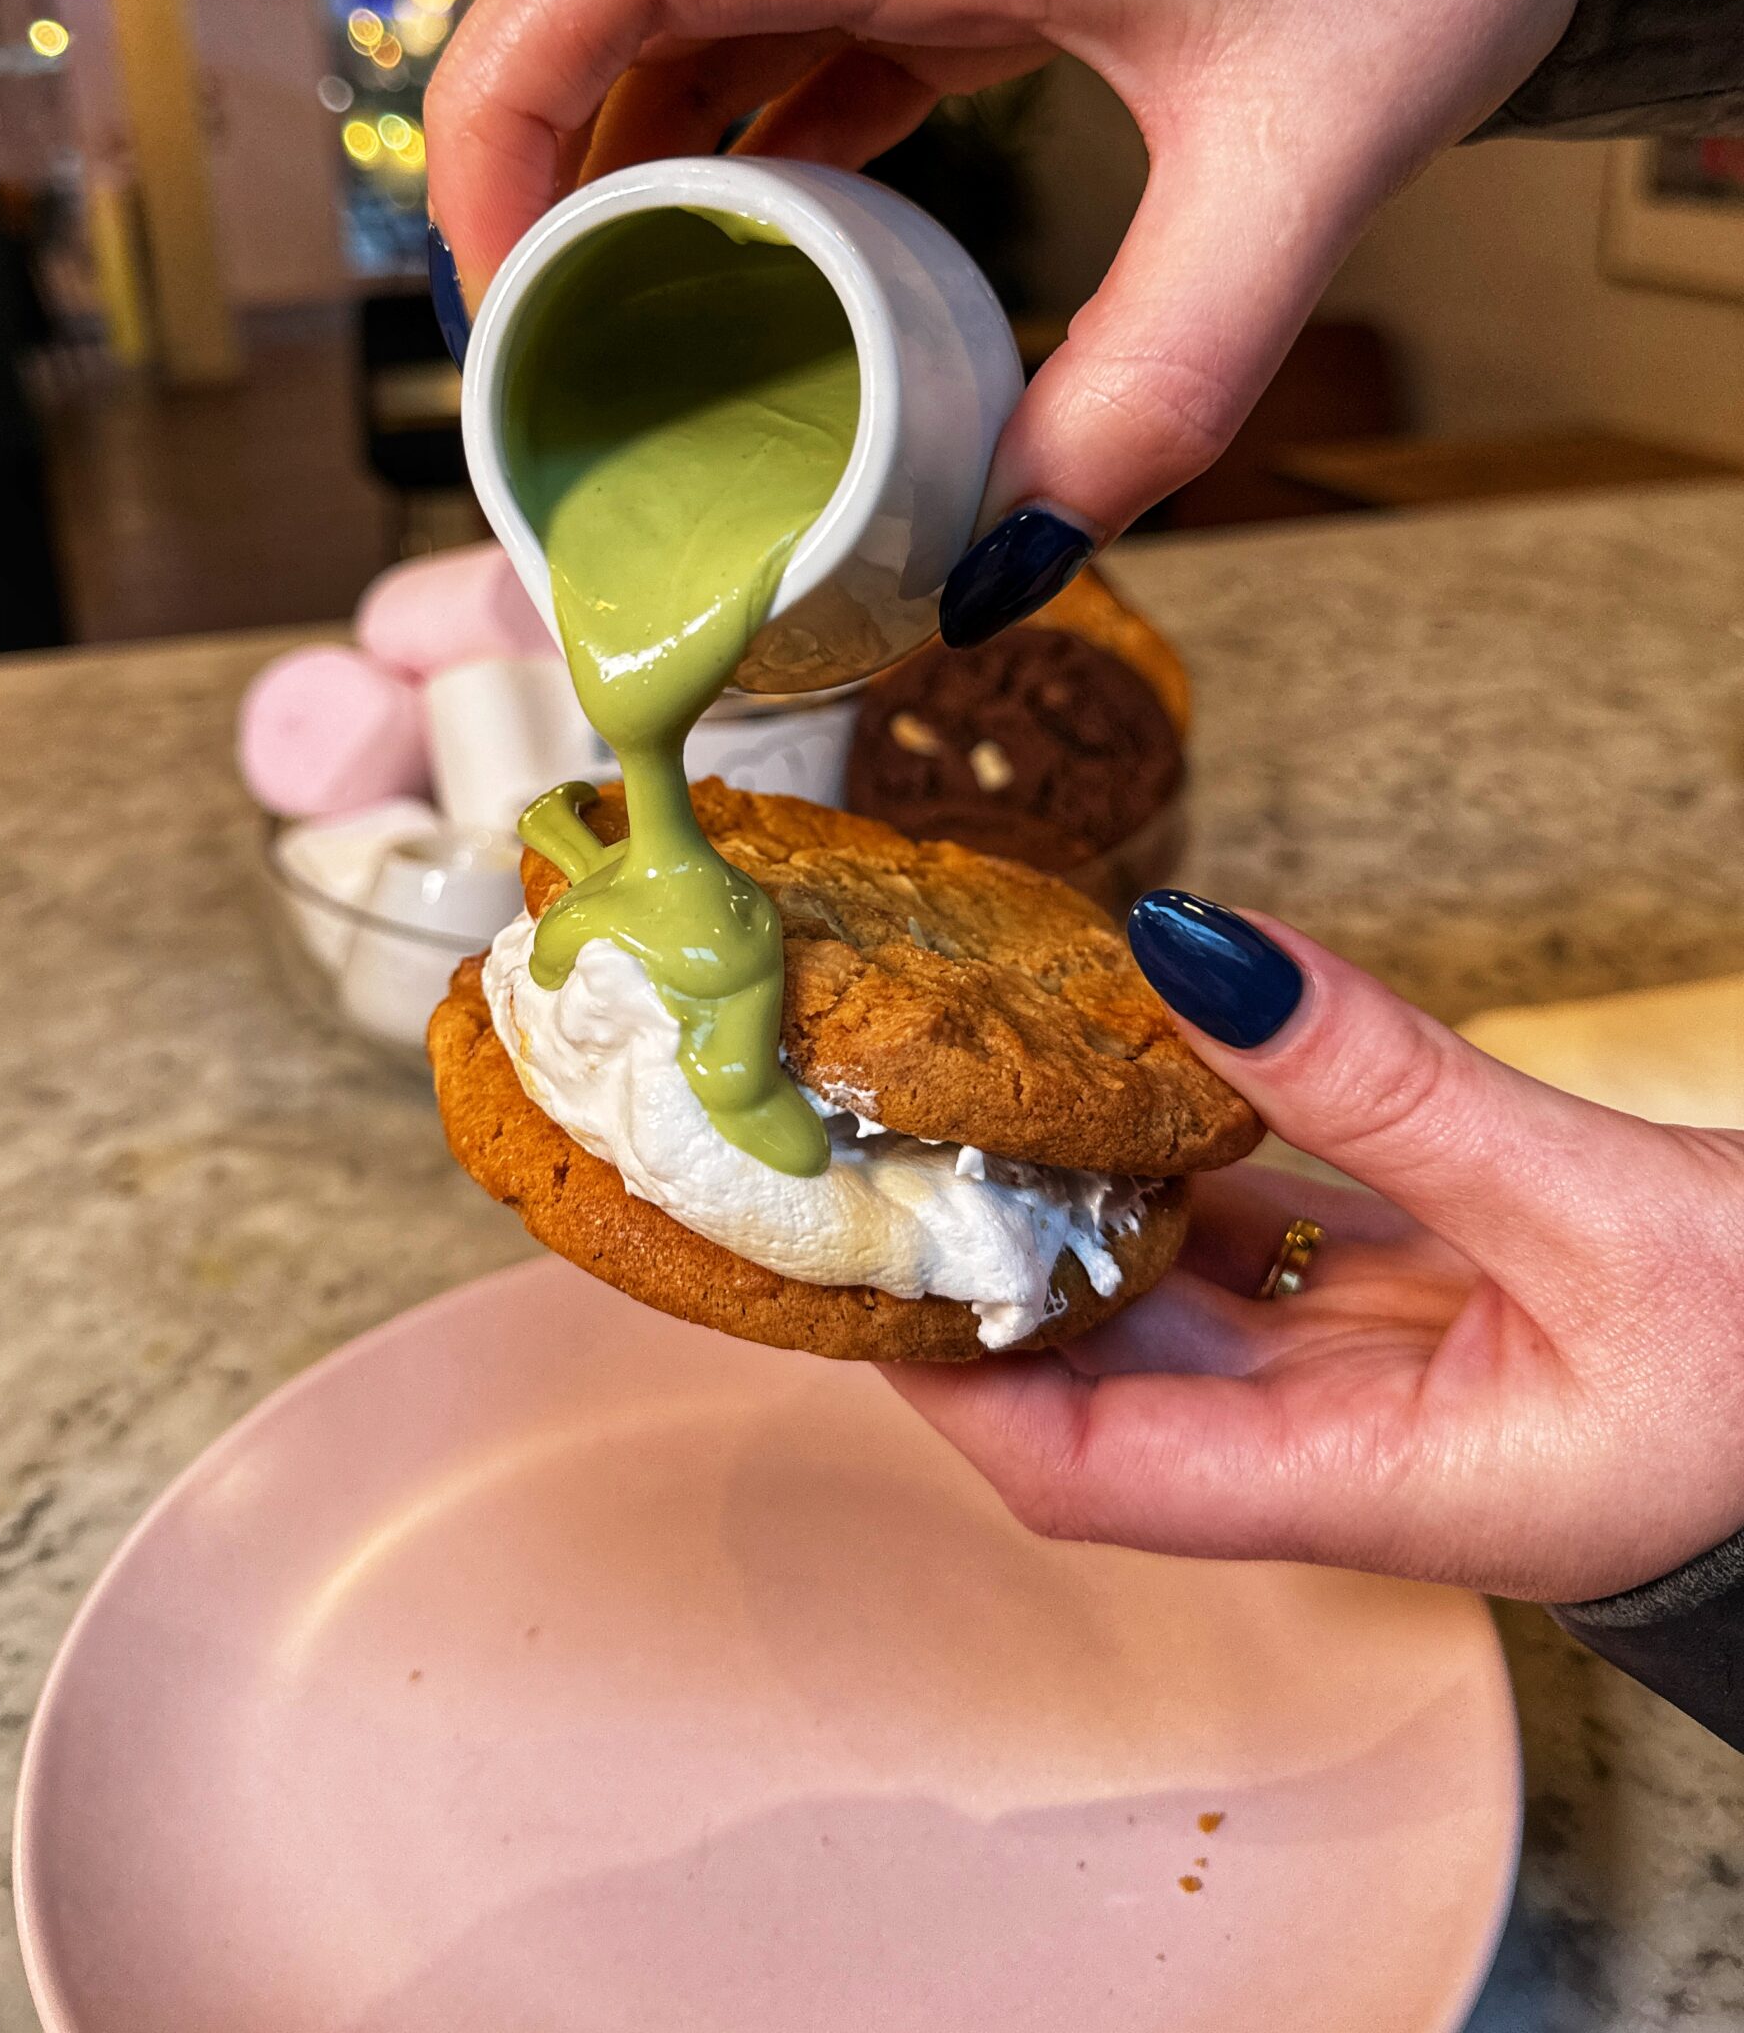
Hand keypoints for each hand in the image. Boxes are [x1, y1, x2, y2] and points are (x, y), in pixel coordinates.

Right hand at [426, 0, 1603, 587]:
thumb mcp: (1298, 177)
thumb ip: (1156, 386)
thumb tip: (1004, 556)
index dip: (497, 104)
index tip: (492, 280)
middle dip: (523, 156)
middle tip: (529, 346)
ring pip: (685, 15)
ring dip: (621, 161)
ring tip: (609, 333)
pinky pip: (788, 42)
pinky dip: (734, 154)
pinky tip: (744, 265)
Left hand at [886, 895, 1743, 1603]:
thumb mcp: (1592, 1211)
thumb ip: (1389, 1086)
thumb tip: (1198, 953)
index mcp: (1372, 1490)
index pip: (1090, 1477)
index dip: (952, 1387)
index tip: (849, 1269)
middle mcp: (1342, 1447)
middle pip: (1101, 1382)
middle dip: (984, 1273)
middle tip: (877, 1133)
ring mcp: (1372, 1375)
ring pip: (1173, 1299)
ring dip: (1076, 1205)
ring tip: (970, 1084)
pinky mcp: (1411, 1300)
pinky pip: (1258, 1239)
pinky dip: (1183, 1162)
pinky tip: (1124, 1074)